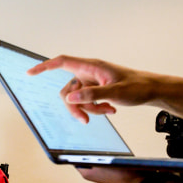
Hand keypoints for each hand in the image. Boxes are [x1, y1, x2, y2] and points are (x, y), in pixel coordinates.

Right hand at [27, 55, 155, 123]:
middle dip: (75, 107)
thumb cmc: (138, 86)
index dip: (44, 66)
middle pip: (68, 91)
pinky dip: (96, 109)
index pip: (62, 62)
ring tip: (107, 111)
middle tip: (85, 120)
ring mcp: (91, 82)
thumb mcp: (115, 92)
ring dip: (89, 109)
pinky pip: (86, 102)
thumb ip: (92, 95)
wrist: (152, 90)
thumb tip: (71, 98)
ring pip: (77, 99)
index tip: (30, 73)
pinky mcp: (95, 90)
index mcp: (91, 66)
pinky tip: (110, 110)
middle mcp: (88, 73)